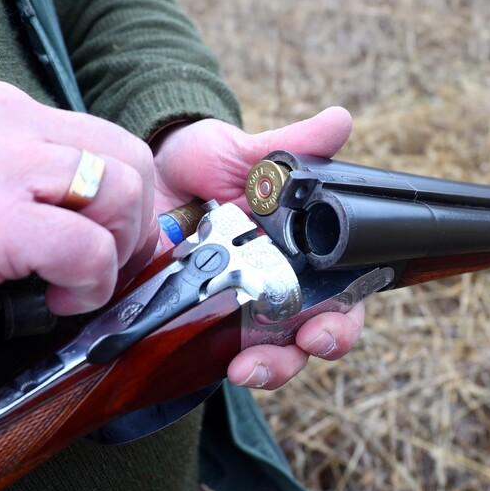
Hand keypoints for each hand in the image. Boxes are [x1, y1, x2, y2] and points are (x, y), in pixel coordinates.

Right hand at [0, 81, 158, 337]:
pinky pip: (88, 248)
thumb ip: (51, 191)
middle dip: (134, 224)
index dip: (128, 203)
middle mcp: (3, 120)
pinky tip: (57, 300)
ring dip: (114, 253)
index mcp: (1, 110)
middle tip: (101, 267)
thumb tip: (143, 227)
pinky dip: (91, 284)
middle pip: (130, 159)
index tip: (110, 245)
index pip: (108, 142)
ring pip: (122, 193)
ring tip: (71, 282)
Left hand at [152, 108, 364, 389]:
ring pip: (269, 357)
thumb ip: (295, 145)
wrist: (145, 176)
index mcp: (304, 256)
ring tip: (247, 370)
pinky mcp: (197, 322)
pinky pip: (214, 356)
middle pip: (311, 337)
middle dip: (311, 350)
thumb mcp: (247, 154)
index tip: (328, 327)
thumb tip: (340, 120)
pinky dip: (219, 364)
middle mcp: (279, 289)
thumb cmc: (206, 164)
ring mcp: (239, 311)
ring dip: (268, 370)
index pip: (342, 299)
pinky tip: (216, 364)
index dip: (343, 322)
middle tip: (303, 345)